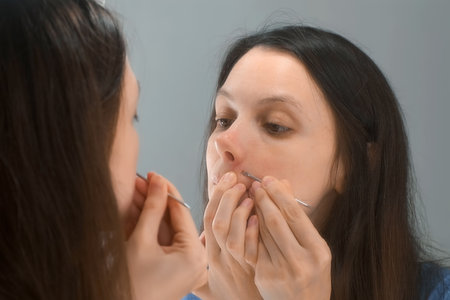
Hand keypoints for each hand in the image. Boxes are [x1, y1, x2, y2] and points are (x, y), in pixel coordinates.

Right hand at [126, 172, 206, 299]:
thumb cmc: (131, 286)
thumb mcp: (141, 241)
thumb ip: (152, 208)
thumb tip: (158, 181)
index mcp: (194, 255)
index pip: (181, 212)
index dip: (165, 190)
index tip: (153, 175)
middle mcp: (196, 261)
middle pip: (174, 220)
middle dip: (155, 200)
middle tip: (141, 181)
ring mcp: (187, 267)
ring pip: (168, 230)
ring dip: (152, 212)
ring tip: (136, 191)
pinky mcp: (176, 270)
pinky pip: (166, 243)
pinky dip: (152, 229)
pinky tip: (139, 210)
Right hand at [194, 171, 261, 299]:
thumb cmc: (232, 297)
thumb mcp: (210, 284)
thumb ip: (203, 260)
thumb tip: (202, 238)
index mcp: (209, 255)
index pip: (207, 219)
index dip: (216, 196)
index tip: (227, 178)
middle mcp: (220, 260)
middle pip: (216, 223)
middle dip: (225, 197)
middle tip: (238, 180)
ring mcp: (236, 266)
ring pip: (230, 234)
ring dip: (239, 211)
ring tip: (250, 194)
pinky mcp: (252, 273)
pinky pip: (249, 249)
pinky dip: (252, 231)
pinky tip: (258, 217)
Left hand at [247, 176, 330, 299]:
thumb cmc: (311, 275)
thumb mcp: (314, 248)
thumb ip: (299, 219)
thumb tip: (285, 183)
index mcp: (318, 251)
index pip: (295, 215)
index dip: (279, 194)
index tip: (268, 179)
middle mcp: (301, 261)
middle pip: (276, 221)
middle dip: (264, 199)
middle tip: (255, 184)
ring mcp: (281, 270)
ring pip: (262, 232)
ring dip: (253, 210)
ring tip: (249, 196)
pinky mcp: (264, 276)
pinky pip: (254, 246)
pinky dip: (249, 229)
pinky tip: (246, 216)